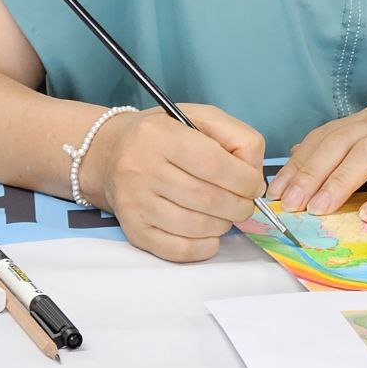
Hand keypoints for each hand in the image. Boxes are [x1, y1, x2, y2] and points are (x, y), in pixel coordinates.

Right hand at [80, 104, 265, 262]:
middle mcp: (141, 168)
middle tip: (245, 204)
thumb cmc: (166, 133)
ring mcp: (134, 202)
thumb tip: (255, 178)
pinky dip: (203, 247)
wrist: (111, 152)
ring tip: (226, 214)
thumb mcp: (201, 117)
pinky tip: (210, 234)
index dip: (244, 180)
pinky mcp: (132, 229)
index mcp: (160, 134)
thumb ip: (237, 138)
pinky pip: (175, 249)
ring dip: (223, 225)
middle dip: (238, 206)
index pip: (213, 164)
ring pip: (194, 226)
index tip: (254, 186)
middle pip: (205, 198)